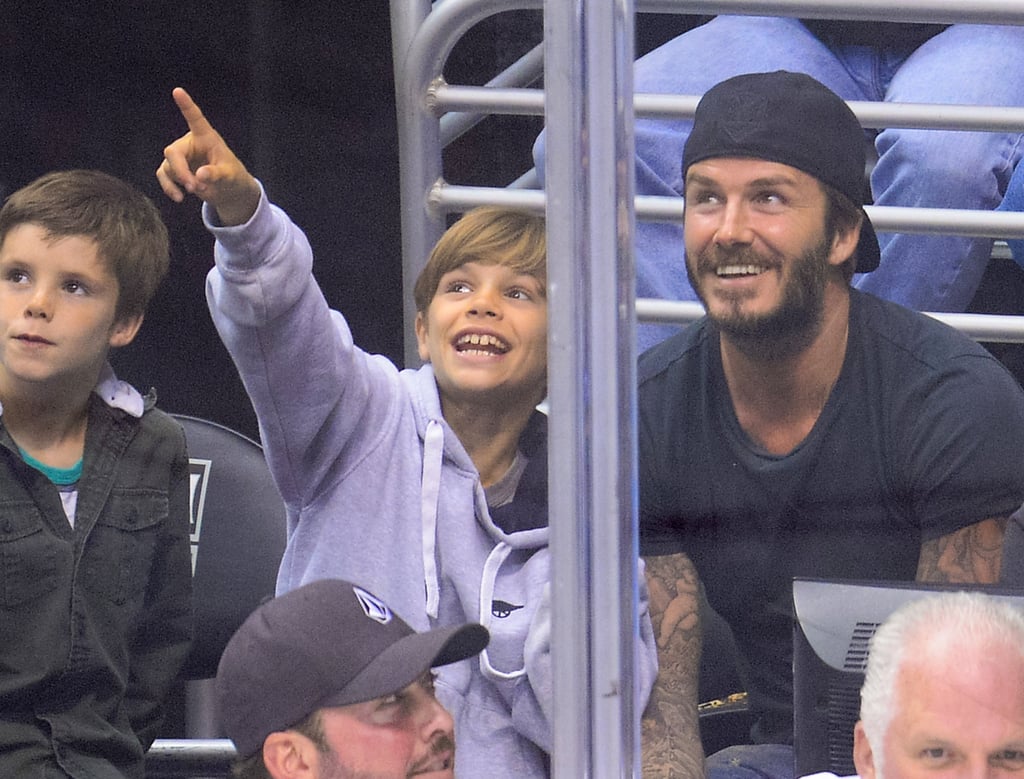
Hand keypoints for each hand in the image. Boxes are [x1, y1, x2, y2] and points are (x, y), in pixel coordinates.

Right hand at [156, 87, 260, 226]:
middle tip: (193, 187)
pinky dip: (169, 188)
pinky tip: (179, 198)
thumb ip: (217, 175)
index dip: (186, 105)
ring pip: (167, 166)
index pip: (195, 119)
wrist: (229, 191)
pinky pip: (163, 176)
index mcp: (206, 137)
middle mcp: (190, 144)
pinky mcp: (174, 170)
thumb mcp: (230, 176)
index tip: (178, 90)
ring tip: (194, 192)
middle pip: (173, 152)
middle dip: (180, 171)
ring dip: (177, 182)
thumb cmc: (233, 177)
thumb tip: (200, 176)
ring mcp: (180, 157)